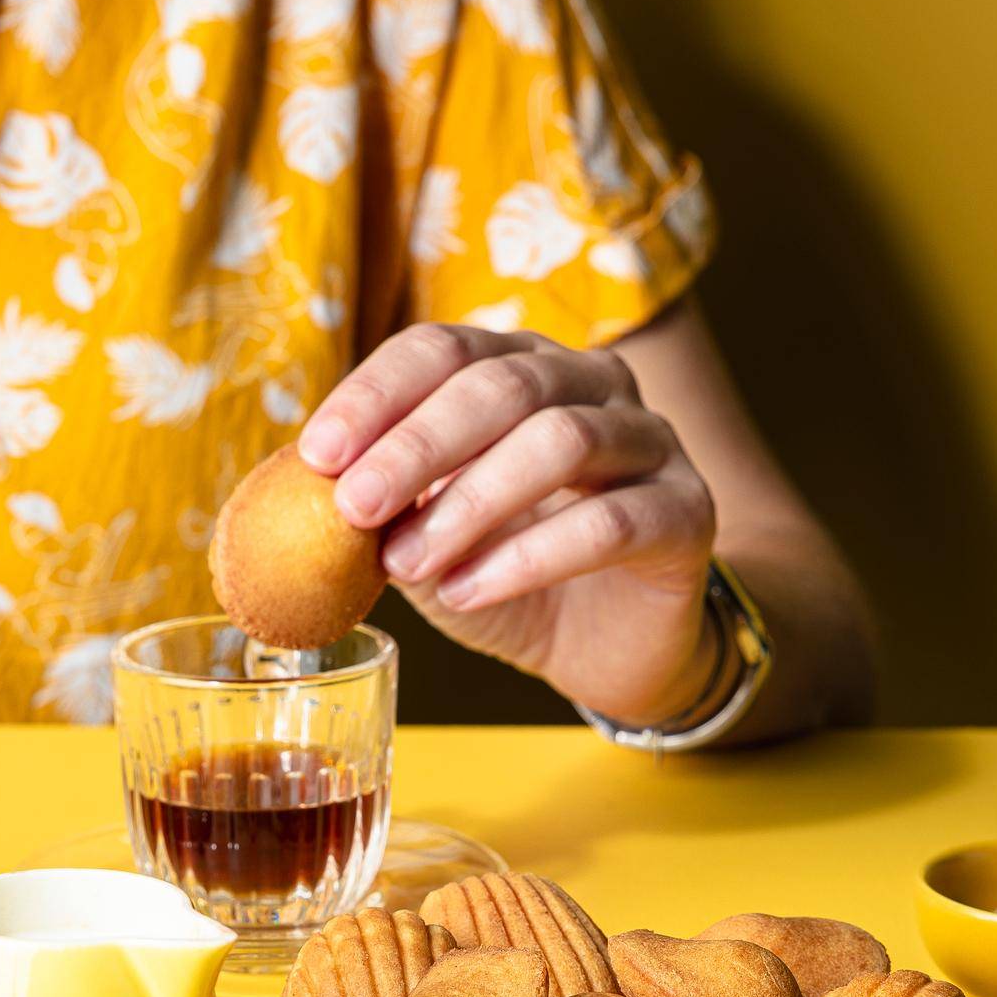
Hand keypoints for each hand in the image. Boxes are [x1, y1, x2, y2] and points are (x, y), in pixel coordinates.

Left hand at [298, 324, 718, 725]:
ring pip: (561, 441)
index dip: (377, 393)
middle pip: (503, 385)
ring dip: (469, 505)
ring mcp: (650, 443)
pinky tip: (469, 592)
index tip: (319, 453)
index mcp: (522, 368)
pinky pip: (610, 523)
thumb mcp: (426, 537)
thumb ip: (385, 505)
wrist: (603, 648)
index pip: (445, 348)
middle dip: (417, 446)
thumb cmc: (507, 577)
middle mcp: (593, 385)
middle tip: (354, 507)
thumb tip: (309, 485)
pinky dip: (527, 558)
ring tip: (407, 565)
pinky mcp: (687, 512)